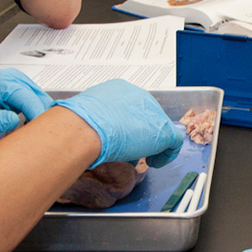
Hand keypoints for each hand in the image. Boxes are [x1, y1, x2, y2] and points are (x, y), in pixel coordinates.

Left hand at [0, 68, 52, 139]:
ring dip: (40, 118)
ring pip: (40, 101)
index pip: (28, 98)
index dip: (37, 116)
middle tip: (39, 139)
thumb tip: (14, 121)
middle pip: (38, 98)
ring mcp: (18, 84)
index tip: (43, 134)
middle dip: (42, 118)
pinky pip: (35, 104)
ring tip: (33, 136)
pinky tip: (30, 128)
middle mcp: (12, 79)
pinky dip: (36, 116)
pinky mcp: (21, 92)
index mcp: (0, 82)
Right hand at [53, 78, 182, 168]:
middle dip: (140, 134)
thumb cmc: (77, 122)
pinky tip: (154, 162)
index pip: (131, 107)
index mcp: (119, 89)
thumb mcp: (83, 116)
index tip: (122, 137)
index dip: (128, 124)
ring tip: (141, 157)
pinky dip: (166, 155)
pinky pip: (173, 142)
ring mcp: (153, 112)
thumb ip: (93, 120)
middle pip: (146, 117)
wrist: (85, 127)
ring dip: (151, 144)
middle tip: (131, 149)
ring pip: (159, 129)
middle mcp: (139, 96)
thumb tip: (88, 132)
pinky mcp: (163, 130)